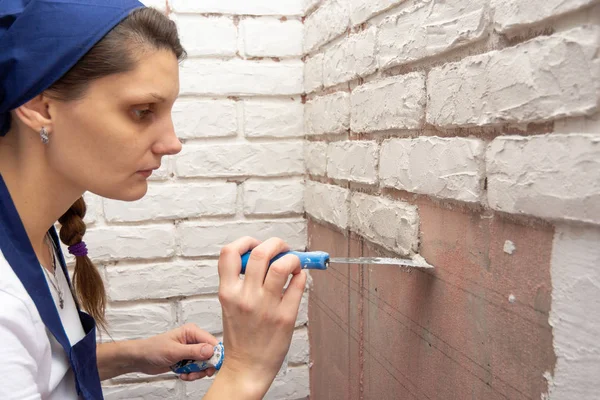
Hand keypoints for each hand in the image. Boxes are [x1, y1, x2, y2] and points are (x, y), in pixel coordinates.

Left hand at [133, 323, 218, 380]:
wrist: (141, 358)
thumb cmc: (153, 349)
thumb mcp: (174, 351)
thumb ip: (193, 351)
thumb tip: (211, 351)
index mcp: (192, 332)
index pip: (212, 342)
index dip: (215, 355)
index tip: (212, 367)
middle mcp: (193, 340)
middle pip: (210, 354)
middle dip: (204, 366)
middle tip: (197, 373)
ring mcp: (190, 350)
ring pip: (203, 363)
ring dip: (197, 372)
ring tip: (186, 375)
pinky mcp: (187, 359)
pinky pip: (196, 368)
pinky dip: (191, 374)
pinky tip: (182, 374)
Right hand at [209, 237, 306, 397]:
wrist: (247, 366)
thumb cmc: (241, 335)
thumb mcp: (230, 304)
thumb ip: (240, 280)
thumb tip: (262, 256)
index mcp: (227, 292)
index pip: (229, 253)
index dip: (245, 242)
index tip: (255, 244)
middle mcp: (245, 297)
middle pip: (261, 252)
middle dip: (275, 243)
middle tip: (281, 248)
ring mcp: (266, 306)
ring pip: (282, 265)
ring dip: (292, 257)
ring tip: (292, 263)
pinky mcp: (285, 316)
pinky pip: (298, 284)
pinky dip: (301, 275)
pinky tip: (298, 278)